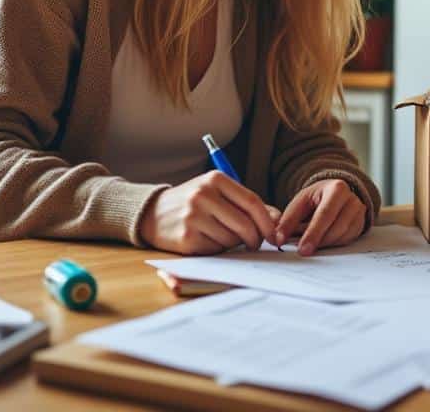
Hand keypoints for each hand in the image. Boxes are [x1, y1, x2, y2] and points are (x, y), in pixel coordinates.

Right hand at [137, 171, 279, 254]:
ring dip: (233, 244)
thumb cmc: (193, 204)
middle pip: (245, 224)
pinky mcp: (187, 237)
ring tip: (221, 235)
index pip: (252, 201)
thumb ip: (246, 204)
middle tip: (254, 243)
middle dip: (255, 238)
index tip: (273, 234)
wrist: (153, 213)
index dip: (267, 221)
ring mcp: (193, 216)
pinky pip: (216, 249)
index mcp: (215, 179)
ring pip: (232, 239)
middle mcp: (203, 195)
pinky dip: (218, 249)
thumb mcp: (218, 194)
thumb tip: (276, 219)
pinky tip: (207, 240)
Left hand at [272, 179, 366, 255]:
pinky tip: (322, 243)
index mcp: (336, 188)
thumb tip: (278, 238)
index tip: (301, 249)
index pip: (324, 214)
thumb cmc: (317, 197)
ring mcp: (359, 212)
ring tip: (310, 245)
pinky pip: (347, 240)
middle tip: (304, 252)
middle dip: (319, 241)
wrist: (336, 192)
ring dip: (325, 244)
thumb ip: (289, 219)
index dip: (312, 233)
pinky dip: (333, 244)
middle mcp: (352, 199)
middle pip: (336, 226)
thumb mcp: (301, 201)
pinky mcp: (361, 224)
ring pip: (343, 235)